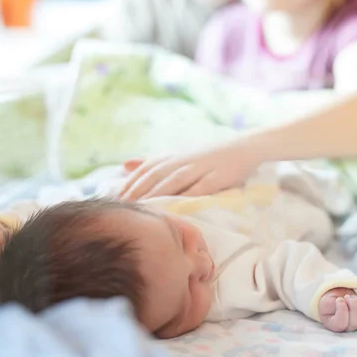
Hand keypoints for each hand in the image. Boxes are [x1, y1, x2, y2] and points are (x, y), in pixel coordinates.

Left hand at [119, 138, 259, 200]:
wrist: (243, 147)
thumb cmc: (207, 154)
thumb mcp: (177, 154)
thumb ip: (151, 161)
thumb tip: (124, 164)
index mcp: (172, 155)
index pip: (145, 168)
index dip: (130, 182)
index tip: (114, 197)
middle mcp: (183, 160)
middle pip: (155, 175)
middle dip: (137, 190)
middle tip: (121, 207)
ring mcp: (200, 168)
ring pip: (174, 181)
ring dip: (156, 194)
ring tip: (141, 209)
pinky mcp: (217, 177)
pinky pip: (199, 188)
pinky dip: (186, 197)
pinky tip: (176, 208)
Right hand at [319, 288, 356, 331]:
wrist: (339, 298)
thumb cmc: (330, 302)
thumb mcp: (326, 302)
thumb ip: (330, 304)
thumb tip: (342, 301)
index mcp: (336, 326)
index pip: (342, 323)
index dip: (342, 309)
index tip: (339, 299)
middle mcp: (350, 329)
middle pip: (356, 321)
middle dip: (352, 304)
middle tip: (346, 297)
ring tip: (353, 297)